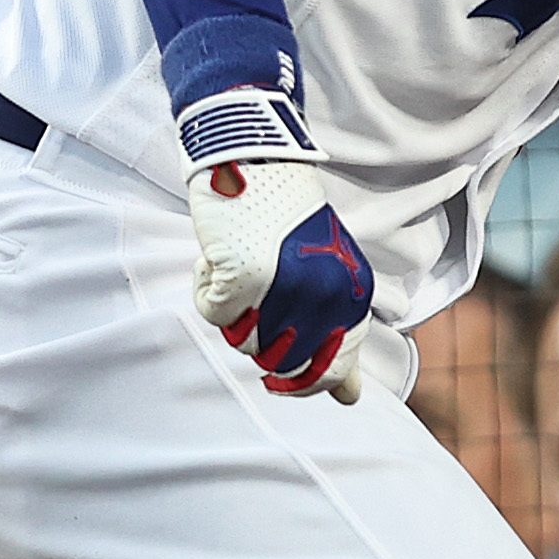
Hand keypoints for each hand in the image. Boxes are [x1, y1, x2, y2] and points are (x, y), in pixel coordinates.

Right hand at [179, 97, 371, 402]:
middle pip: (279, 362)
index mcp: (352, 297)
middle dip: (256, 338)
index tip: (276, 375)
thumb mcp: (326, 278)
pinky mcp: (243, 276)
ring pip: (242, 341)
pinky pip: (213, 315)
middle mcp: (325, 297)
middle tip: (251, 298)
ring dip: (231, 311)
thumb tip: (348, 398)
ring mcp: (284, 289)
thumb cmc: (286, 220)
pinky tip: (216, 259)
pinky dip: (206, 290)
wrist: (256, 159)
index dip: (298, 382)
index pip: (329, 372)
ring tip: (239, 268)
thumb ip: (338, 339)